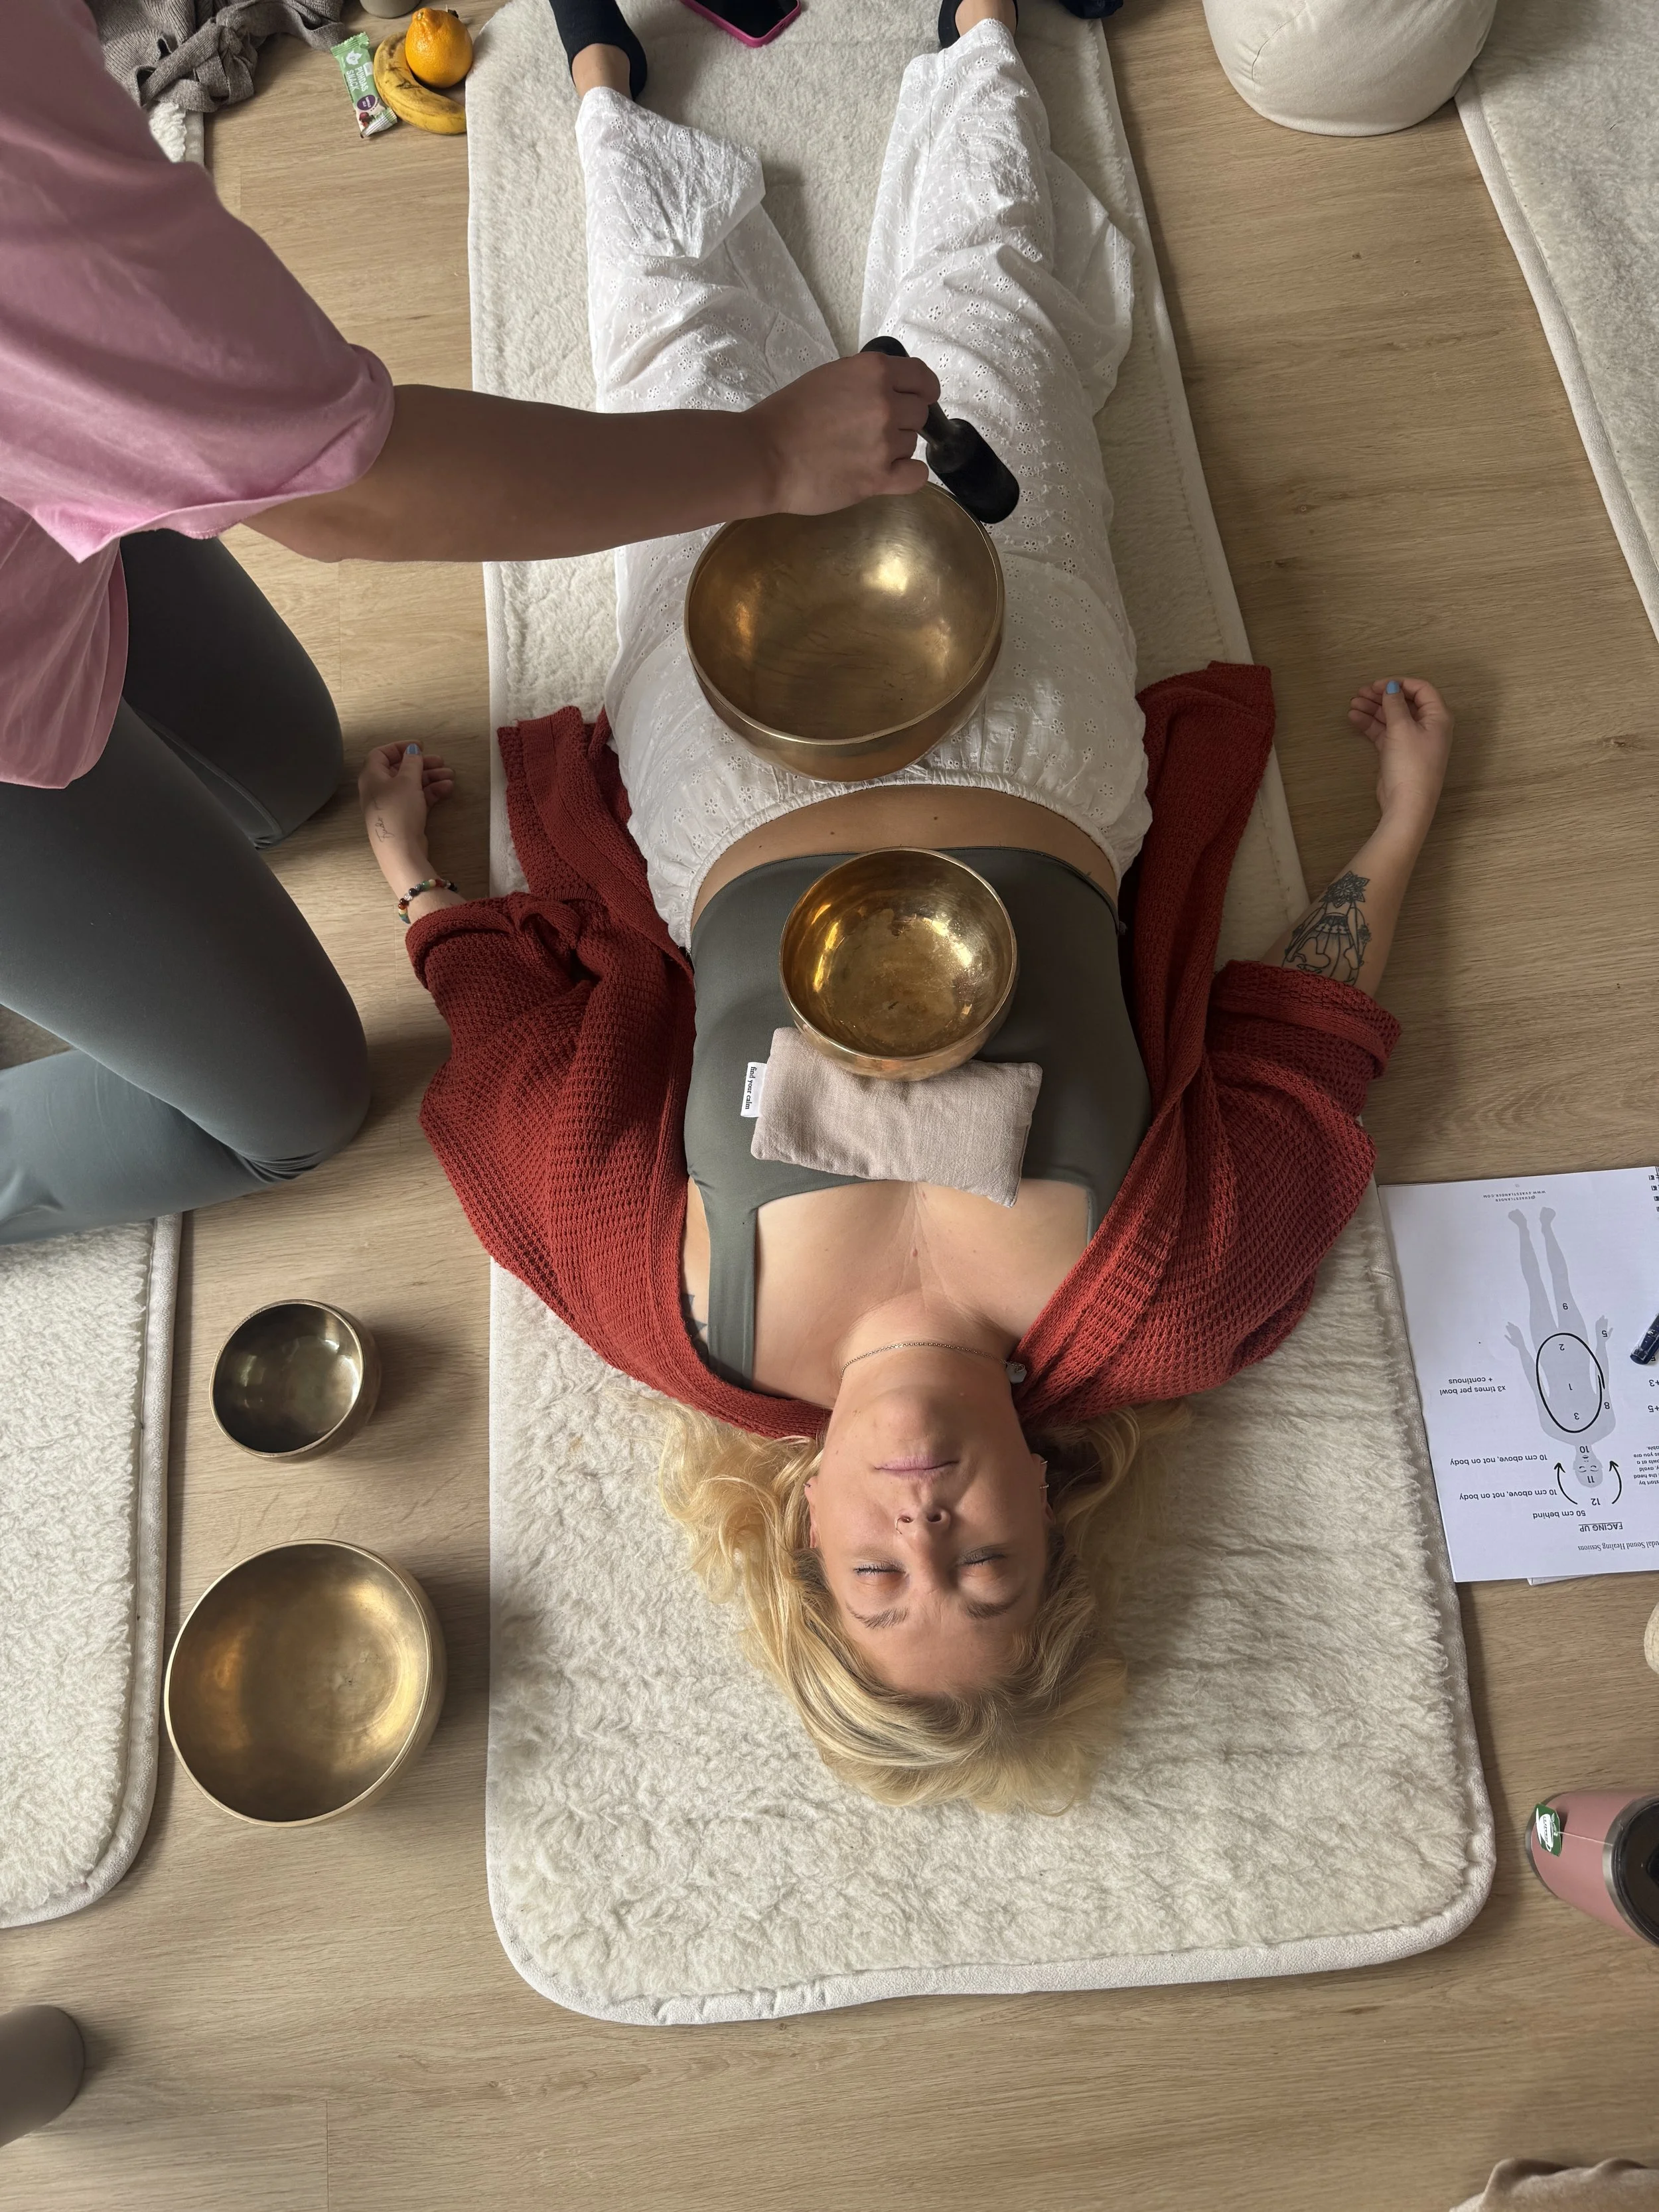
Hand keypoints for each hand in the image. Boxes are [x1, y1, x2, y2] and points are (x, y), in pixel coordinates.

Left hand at [358, 742, 453, 885]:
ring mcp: (392, 804)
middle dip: (422, 765)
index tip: (419, 747)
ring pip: (411, 784)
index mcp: (372, 776)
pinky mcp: (403, 817)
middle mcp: (379, 788)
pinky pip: (417, 798)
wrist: (400, 850)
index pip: (381, 754)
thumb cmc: (399, 810)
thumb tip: (412, 751)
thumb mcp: (407, 781)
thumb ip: (412, 762)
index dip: (400, 748)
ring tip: (450, 776)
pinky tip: (447, 789)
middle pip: (400, 769)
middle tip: (441, 761)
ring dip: (431, 778)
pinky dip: (431, 792)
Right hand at [746, 352, 939, 514]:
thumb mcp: (830, 378)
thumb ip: (865, 382)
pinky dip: (907, 475)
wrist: (764, 455)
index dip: (923, 391)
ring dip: (894, 449)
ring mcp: (884, 441)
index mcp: (873, 371)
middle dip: (901, 422)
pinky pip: (916, 476)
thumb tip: (891, 392)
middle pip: (919, 414)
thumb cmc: (786, 415)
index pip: (921, 378)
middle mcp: (885, 402)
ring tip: (859, 453)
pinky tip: (889, 474)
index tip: (918, 399)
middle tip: (871, 432)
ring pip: (911, 445)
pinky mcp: (879, 478)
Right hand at [1348, 677, 1452, 827]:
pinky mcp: (1398, 752)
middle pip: (1404, 703)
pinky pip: (1384, 732)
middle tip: (1360, 693)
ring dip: (1373, 709)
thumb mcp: (1402, 728)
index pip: (1421, 689)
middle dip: (1382, 696)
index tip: (1377, 685)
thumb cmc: (1411, 763)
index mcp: (1437, 716)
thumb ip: (1395, 704)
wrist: (1407, 803)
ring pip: (1392, 717)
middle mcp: (1427, 726)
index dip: (1399, 683)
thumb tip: (1391, 687)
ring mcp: (1412, 740)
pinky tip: (1355, 718)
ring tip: (1353, 704)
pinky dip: (1371, 725)